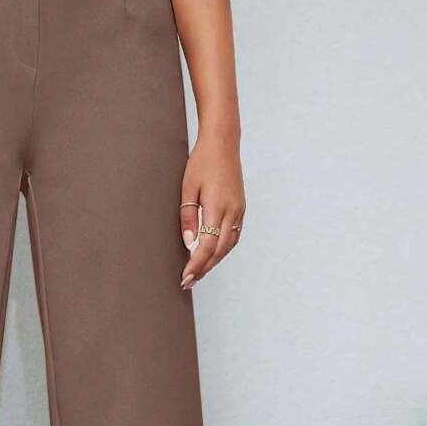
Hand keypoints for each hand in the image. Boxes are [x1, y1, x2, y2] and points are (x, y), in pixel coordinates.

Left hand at [179, 133, 245, 289]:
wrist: (223, 143)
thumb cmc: (202, 163)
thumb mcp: (188, 189)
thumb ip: (188, 218)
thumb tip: (189, 244)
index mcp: (218, 207)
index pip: (207, 246)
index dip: (196, 265)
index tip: (185, 277)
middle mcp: (233, 212)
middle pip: (219, 251)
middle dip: (204, 268)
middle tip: (188, 282)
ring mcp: (239, 211)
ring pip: (228, 246)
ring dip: (214, 262)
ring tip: (198, 273)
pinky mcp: (241, 209)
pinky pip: (233, 236)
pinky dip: (222, 250)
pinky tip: (212, 255)